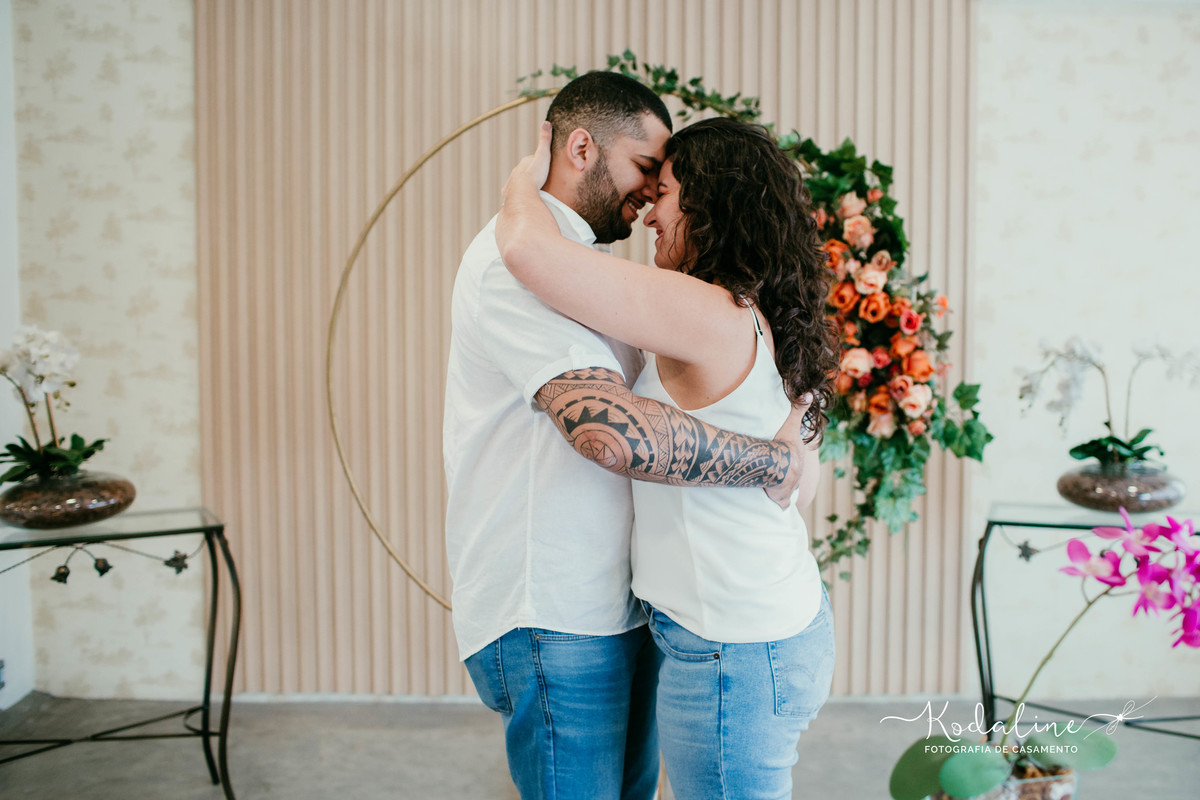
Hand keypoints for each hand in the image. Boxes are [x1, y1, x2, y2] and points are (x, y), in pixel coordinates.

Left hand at [501, 121, 551, 204]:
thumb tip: (546, 122)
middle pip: (524, 171)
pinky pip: (512, 194)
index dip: (538, 163)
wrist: (522, 192)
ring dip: (523, 185)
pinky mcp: (509, 194)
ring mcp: (511, 182)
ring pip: (517, 182)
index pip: (532, 160)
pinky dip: (516, 195)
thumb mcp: (543, 155)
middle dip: (530, 174)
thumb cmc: (535, 175)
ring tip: (531, 190)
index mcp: (524, 162)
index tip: (544, 166)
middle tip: (539, 179)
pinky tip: (520, 198)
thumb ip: (545, 140)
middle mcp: (516, 171)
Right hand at [764, 393, 813, 509]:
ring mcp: (790, 488)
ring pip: (790, 492)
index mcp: (799, 460)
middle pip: (795, 478)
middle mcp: (797, 476)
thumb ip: (799, 409)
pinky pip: (782, 503)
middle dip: (790, 478)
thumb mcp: (791, 424)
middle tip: (784, 478)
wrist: (776, 464)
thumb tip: (811, 393)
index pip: (799, 462)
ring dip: (785, 491)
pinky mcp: (781, 498)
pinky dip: (780, 504)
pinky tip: (779, 507)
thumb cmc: (783, 444)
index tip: (791, 463)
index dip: (794, 462)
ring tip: (779, 491)